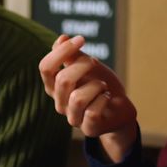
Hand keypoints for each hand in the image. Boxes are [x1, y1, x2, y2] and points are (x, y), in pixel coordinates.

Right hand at [39, 35, 137, 161]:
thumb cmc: (100, 85)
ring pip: (77, 98)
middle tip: (95, 63)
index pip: (45, 68)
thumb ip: (73, 55)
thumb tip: (60, 38)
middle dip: (83, 65)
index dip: (61, 51)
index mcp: (55, 86)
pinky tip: (107, 97)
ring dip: (95, 86)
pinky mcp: (89, 128)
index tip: (81, 39)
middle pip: (63, 80)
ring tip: (102, 85)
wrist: (120, 108)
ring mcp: (73, 118)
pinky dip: (104, 99)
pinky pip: (92, 112)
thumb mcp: (88, 66)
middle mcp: (60, 103)